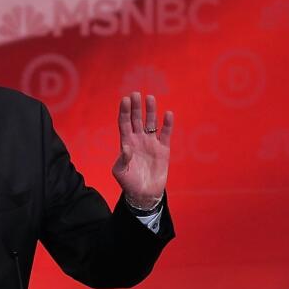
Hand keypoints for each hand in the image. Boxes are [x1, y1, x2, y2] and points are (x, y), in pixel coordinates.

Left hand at [112, 91, 172, 208]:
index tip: (125, 100)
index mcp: (126, 142)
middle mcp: (139, 140)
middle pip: (137, 119)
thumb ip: (122, 159)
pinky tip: (168, 114)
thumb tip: (126, 147)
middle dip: (136, 107)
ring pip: (151, 123)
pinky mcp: (163, 150)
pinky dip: (167, 124)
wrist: (145, 194)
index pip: (124, 123)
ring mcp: (151, 143)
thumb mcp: (120, 172)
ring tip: (151, 98)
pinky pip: (166, 134)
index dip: (124, 111)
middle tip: (136, 94)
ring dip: (151, 111)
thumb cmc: (129, 183)